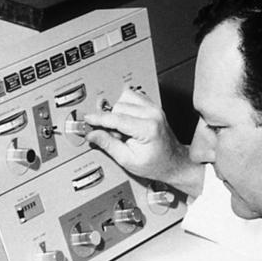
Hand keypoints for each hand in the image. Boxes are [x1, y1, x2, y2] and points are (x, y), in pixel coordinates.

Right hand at [84, 88, 202, 195]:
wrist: (173, 162)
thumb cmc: (155, 164)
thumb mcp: (127, 160)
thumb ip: (108, 145)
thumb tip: (92, 134)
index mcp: (148, 128)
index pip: (116, 118)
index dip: (99, 119)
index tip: (88, 119)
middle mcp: (153, 113)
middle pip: (119, 106)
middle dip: (111, 120)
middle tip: (114, 136)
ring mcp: (154, 108)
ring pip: (125, 98)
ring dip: (118, 112)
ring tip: (122, 129)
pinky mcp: (153, 106)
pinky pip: (133, 96)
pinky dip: (125, 106)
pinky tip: (127, 119)